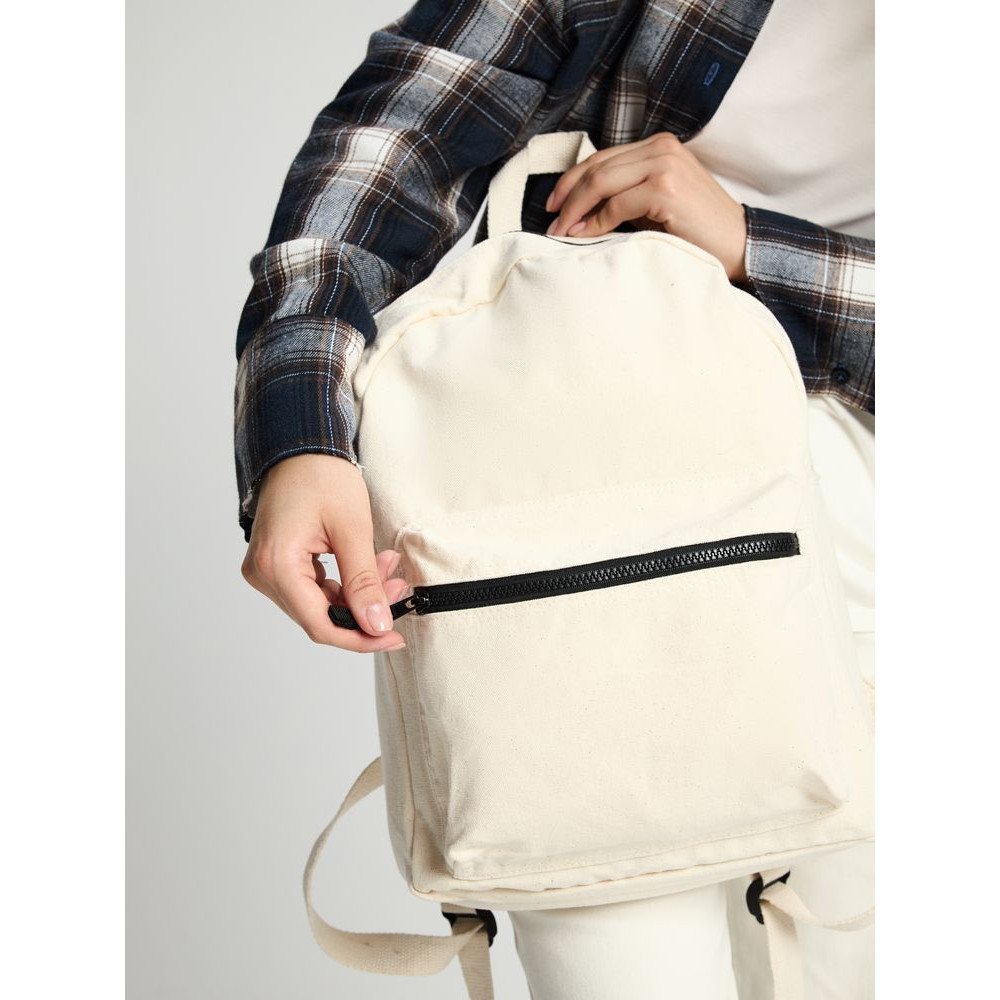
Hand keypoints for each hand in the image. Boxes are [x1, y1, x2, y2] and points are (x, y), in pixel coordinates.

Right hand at [241, 453, 408, 651]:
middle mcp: (263, 573)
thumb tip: (376, 624)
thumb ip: (364, 582)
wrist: (301, 448)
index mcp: (277, 565)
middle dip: (364, 609)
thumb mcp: (352, 529)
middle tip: (398, 589)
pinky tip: (368, 566)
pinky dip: (343, 584)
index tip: (392, 635)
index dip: (359, 637)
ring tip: (387, 568)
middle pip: (320, 616)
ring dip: (357, 595)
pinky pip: (312, 590)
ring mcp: (266, 570)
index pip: (320, 624)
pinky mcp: (276, 565)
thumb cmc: (321, 476)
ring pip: (319, 605)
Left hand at [544, 132, 747, 282]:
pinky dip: (596, 222)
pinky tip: (584, 237)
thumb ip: (624, 196)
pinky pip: (617, 205)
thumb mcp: (655, 204)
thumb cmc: (696, 229)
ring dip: (575, 210)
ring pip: (601, 183)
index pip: (602, 158)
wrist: (737, 244)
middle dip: (567, 196)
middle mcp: (661, 148)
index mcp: (658, 145)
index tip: (552, 204)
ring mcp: (664, 165)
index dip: (572, 180)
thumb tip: (579, 212)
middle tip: (550, 221)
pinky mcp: (666, 189)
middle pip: (597, 168)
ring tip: (560, 233)